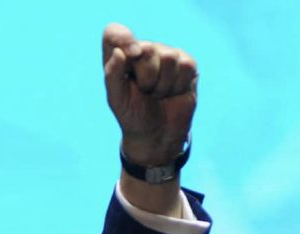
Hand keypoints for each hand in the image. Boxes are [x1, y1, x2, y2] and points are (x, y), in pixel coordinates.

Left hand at [103, 23, 197, 165]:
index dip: (124, 38)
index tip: (133, 55)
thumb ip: (113, 75)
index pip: (114, 33)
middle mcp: (142, 51)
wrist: (157, 135)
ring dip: (162, 84)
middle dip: (146, 77)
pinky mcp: (186, 64)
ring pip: (168, 57)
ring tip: (158, 94)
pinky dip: (178, 85)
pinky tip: (173, 92)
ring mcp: (165, 55)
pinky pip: (185, 65)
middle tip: (145, 92)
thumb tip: (119, 52)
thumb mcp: (117, 100)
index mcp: (119, 57)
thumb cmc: (133, 116)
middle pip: (146, 48)